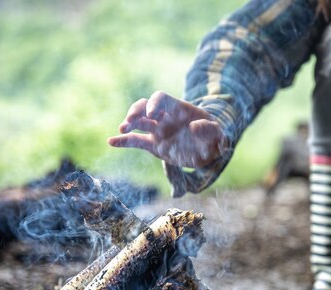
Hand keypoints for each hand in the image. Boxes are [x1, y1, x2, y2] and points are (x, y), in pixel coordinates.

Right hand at [107, 91, 228, 167]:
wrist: (209, 150)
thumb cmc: (214, 139)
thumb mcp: (218, 135)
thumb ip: (211, 130)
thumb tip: (194, 127)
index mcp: (178, 109)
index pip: (161, 98)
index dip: (154, 103)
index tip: (151, 113)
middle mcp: (165, 117)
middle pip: (144, 106)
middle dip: (136, 111)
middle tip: (131, 121)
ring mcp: (158, 130)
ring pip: (138, 121)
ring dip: (128, 123)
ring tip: (122, 129)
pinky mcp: (154, 145)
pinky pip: (135, 141)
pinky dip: (123, 141)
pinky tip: (111, 141)